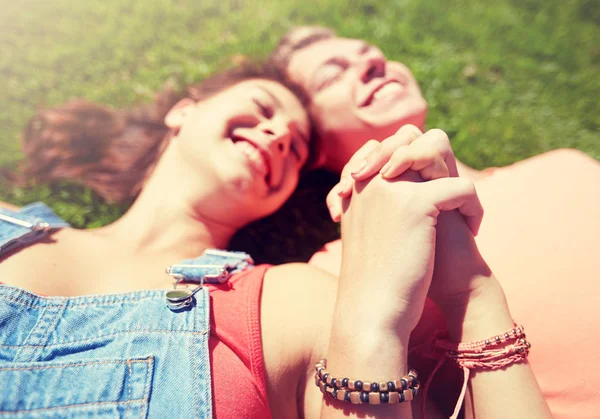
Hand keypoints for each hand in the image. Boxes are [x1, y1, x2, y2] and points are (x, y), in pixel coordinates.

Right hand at [334, 137, 482, 334]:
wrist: (370, 309)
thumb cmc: (372, 279)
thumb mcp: (369, 234)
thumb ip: (377, 208)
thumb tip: (402, 199)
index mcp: (357, 185)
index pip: (387, 144)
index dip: (413, 159)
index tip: (429, 199)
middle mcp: (370, 178)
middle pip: (411, 136)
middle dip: (435, 159)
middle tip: (448, 197)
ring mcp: (391, 187)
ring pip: (437, 148)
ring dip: (455, 176)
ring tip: (462, 211)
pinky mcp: (416, 203)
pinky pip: (462, 186)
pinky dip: (474, 207)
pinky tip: (473, 231)